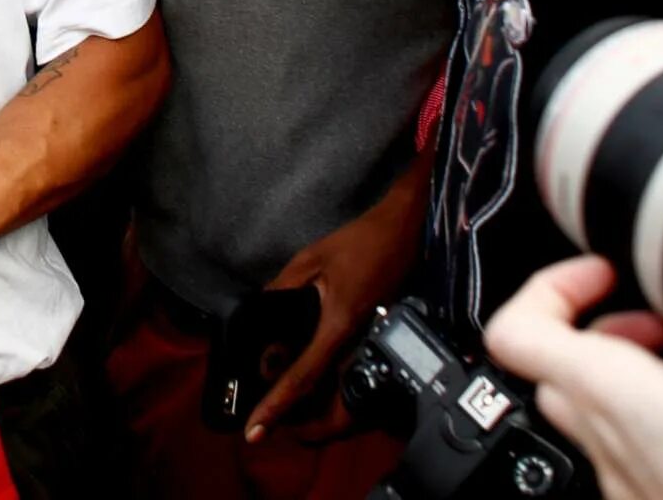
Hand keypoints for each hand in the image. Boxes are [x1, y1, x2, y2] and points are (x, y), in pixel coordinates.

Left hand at [245, 158, 430, 439]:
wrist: (407, 231)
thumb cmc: (360, 242)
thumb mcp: (311, 260)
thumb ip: (282, 288)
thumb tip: (258, 312)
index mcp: (338, 324)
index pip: (302, 376)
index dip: (276, 405)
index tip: (255, 431)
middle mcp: (356, 341)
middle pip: (322, 395)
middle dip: (293, 413)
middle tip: (264, 419)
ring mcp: (369, 342)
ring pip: (336, 389)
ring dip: (307, 399)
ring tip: (278, 400)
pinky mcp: (375, 336)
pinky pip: (345, 369)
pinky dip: (322, 378)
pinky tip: (303, 368)